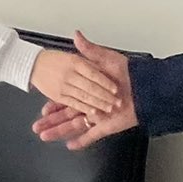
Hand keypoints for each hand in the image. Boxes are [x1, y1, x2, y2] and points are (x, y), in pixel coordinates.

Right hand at [31, 32, 138, 148]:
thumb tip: (77, 36)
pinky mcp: (107, 125)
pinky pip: (92, 135)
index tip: (43, 109)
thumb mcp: (106, 58)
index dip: (53, 104)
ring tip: (45, 137)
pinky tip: (70, 146)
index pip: (66, 98)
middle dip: (51, 121)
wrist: (146, 87)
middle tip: (37, 127)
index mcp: (89, 88)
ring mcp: (99, 115)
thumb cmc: (129, 72)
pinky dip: (82, 141)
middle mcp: (92, 103)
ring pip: (74, 125)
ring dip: (59, 131)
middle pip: (67, 114)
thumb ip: (90, 50)